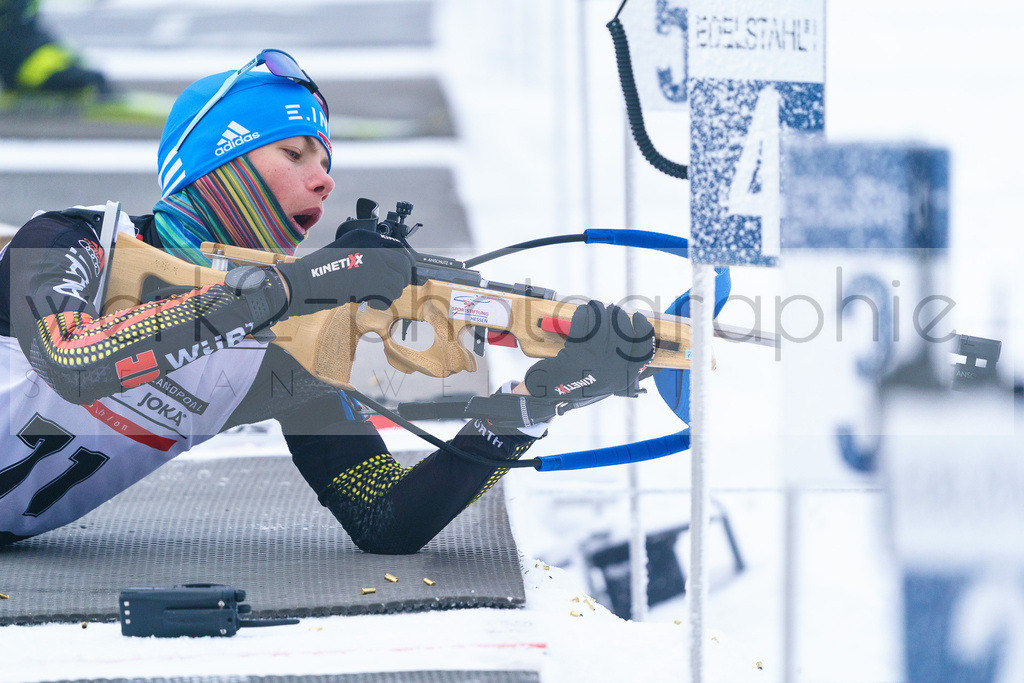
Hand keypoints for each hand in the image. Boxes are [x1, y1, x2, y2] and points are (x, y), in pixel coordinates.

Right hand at [275, 229, 413, 316]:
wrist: (304, 282)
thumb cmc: (321, 269)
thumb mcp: (346, 250)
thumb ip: (368, 253)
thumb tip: (391, 266)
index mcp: (366, 237)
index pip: (398, 247)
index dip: (406, 261)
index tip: (407, 270)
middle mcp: (373, 248)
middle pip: (404, 264)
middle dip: (403, 278)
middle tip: (395, 286)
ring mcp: (373, 266)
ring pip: (398, 283)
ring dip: (392, 292)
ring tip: (379, 295)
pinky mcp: (371, 284)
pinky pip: (389, 296)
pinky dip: (383, 302)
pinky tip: (373, 302)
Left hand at [524, 301, 654, 401]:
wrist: (552, 393)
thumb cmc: (583, 382)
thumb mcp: (607, 378)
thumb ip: (622, 360)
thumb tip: (633, 332)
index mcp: (623, 376)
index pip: (643, 350)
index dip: (643, 330)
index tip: (637, 316)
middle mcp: (612, 368)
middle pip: (623, 332)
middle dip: (617, 315)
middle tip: (611, 309)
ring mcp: (595, 360)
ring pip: (602, 325)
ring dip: (599, 310)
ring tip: (596, 306)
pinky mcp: (576, 352)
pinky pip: (583, 325)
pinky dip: (583, 314)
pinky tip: (582, 312)